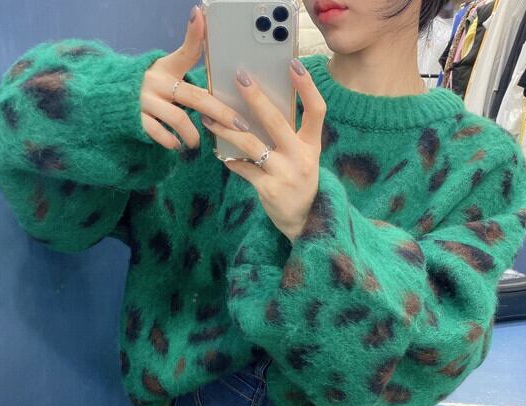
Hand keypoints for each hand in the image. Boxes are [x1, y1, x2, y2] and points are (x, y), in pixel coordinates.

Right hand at [139, 4, 252, 149]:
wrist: (114, 99)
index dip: (194, 33)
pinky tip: (177, 145)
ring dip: (193, 135)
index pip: (186, 51)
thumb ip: (191, 72)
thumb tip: (217, 66)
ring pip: (179, 119)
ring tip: (196, 142)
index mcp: (168, 67)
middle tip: (240, 126)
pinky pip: (159, 133)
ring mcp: (146, 100)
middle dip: (222, 113)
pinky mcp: (137, 118)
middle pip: (196, 97)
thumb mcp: (168, 72)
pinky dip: (172, 141)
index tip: (200, 14)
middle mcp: (157, 81)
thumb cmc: (153, 88)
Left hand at [199, 61, 326, 243]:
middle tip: (239, 77)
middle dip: (255, 97)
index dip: (307, 87)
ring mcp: (284, 174)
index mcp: (312, 145)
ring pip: (252, 144)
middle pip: (276, 121)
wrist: (304, 221)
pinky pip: (243, 168)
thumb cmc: (299, 182)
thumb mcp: (303, 157)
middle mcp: (301, 157)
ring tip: (209, 117)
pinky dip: (230, 160)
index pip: (316, 110)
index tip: (293, 64)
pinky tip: (220, 154)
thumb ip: (289, 136)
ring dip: (228, 129)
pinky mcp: (268, 189)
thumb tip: (259, 107)